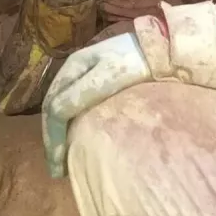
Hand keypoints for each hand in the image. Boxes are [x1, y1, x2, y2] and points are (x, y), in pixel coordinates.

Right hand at [41, 34, 150, 178]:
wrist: (164, 46)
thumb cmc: (136, 60)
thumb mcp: (107, 75)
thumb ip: (80, 94)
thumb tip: (54, 115)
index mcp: (72, 67)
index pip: (52, 108)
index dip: (52, 138)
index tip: (57, 166)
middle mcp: (74, 70)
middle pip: (54, 109)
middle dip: (53, 140)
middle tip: (57, 169)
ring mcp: (87, 75)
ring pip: (64, 109)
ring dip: (61, 134)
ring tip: (66, 158)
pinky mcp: (101, 82)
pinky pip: (78, 107)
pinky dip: (73, 126)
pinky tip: (80, 138)